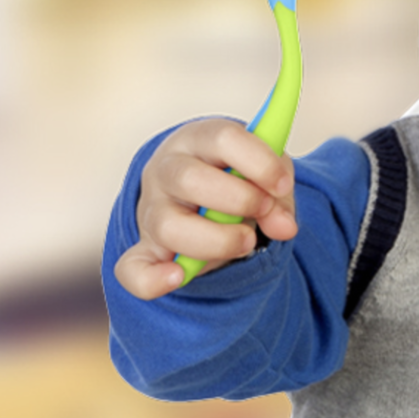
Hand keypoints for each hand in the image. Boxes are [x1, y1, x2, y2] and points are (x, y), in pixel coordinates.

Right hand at [114, 119, 297, 299]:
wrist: (205, 190)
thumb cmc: (240, 175)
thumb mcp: (266, 174)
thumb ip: (279, 197)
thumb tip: (285, 228)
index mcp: (199, 139)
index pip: (222, 139)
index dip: (258, 162)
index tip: (283, 185)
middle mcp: (167, 169)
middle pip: (188, 179)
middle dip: (238, 199)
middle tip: (264, 209)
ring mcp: (152, 210)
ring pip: (169, 226)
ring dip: (217, 240)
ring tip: (246, 240)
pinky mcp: (147, 248)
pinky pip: (133, 268)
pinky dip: (151, 279)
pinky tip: (178, 277)